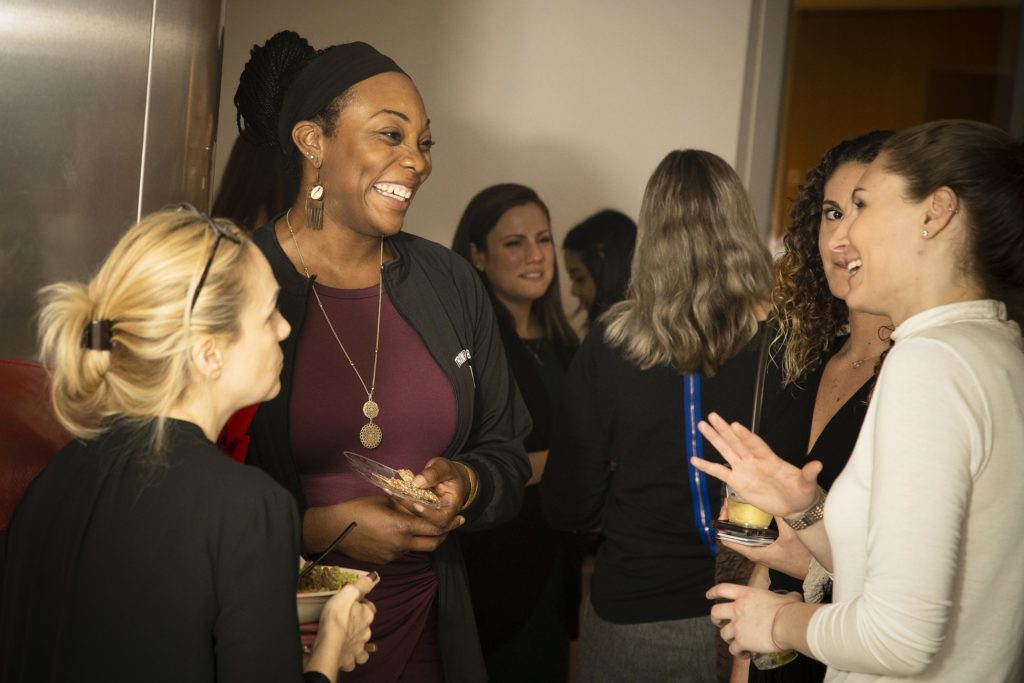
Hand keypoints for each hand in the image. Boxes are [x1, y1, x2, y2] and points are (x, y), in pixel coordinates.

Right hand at [308, 572, 378, 677]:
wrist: (330, 643)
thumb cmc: (337, 617)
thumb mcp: (348, 593)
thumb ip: (361, 585)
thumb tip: (374, 576)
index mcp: (367, 615)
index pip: (370, 607)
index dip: (363, 604)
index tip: (354, 603)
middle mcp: (366, 631)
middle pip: (366, 626)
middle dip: (360, 625)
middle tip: (348, 622)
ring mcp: (359, 646)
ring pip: (363, 645)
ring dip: (359, 644)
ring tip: (350, 641)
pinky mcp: (350, 659)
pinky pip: (354, 660)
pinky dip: (352, 658)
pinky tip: (347, 655)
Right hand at [328, 496, 462, 563]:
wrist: (333, 529)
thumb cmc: (357, 510)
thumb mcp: (385, 500)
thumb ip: (405, 504)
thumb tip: (419, 503)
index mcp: (401, 527)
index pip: (434, 527)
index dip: (450, 522)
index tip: (460, 517)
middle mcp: (400, 544)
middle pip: (433, 544)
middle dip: (445, 535)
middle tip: (451, 525)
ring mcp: (393, 555)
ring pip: (418, 548)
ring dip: (424, 539)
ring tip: (424, 526)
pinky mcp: (385, 562)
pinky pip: (403, 552)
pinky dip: (407, 543)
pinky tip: (400, 533)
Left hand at [390, 457, 472, 528]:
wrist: (449, 476)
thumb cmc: (449, 472)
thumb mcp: (444, 467)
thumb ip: (433, 473)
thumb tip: (417, 482)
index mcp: (451, 507)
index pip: (441, 518)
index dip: (428, 514)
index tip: (417, 503)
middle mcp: (441, 515)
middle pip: (426, 521)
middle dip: (410, 507)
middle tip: (397, 494)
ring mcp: (429, 515)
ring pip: (415, 517)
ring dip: (402, 505)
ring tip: (391, 491)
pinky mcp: (420, 513)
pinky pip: (410, 511)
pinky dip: (400, 502)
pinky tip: (390, 491)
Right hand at [693, 412, 820, 517]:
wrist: (794, 506)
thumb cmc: (801, 492)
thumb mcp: (806, 484)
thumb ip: (808, 474)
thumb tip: (818, 465)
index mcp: (769, 458)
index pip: (755, 444)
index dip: (745, 435)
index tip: (735, 425)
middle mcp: (753, 460)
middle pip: (736, 442)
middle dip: (724, 429)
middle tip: (712, 416)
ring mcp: (743, 469)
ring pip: (725, 451)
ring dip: (714, 439)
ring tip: (701, 426)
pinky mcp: (737, 482)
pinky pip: (719, 472)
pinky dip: (707, 466)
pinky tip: (695, 459)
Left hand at [708, 583, 801, 655]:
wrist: (788, 624)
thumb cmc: (789, 609)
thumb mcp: (785, 597)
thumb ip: (784, 597)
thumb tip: (794, 597)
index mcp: (746, 594)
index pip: (723, 589)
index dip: (713, 592)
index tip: (708, 595)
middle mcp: (738, 608)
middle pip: (715, 612)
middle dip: (715, 619)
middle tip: (720, 623)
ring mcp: (738, 625)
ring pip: (723, 633)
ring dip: (728, 638)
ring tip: (737, 642)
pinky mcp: (742, 641)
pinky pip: (733, 649)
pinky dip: (738, 653)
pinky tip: (745, 654)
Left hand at [719, 510, 811, 580]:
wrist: (816, 572)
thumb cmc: (803, 559)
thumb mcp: (791, 535)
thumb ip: (781, 517)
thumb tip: (772, 500)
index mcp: (753, 552)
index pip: (727, 539)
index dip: (722, 523)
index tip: (726, 508)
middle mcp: (754, 552)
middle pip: (734, 534)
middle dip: (732, 516)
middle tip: (734, 501)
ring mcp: (761, 551)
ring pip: (745, 534)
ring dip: (743, 519)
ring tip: (744, 502)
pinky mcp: (768, 549)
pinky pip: (755, 535)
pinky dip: (754, 523)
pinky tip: (761, 512)